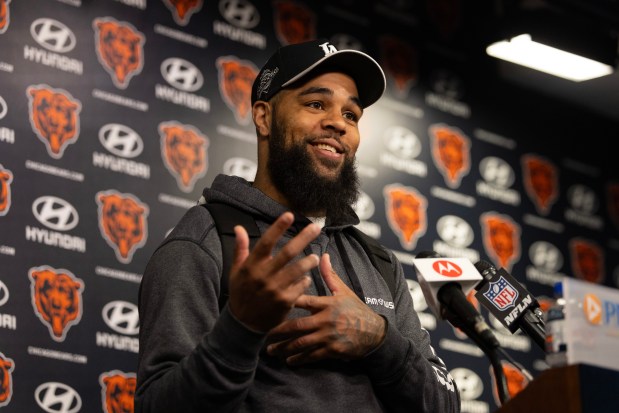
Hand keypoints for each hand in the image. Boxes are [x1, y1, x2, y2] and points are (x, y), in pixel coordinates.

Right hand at [227, 212, 320, 332]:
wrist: (243, 324)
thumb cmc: (241, 293)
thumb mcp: (236, 271)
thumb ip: (240, 249)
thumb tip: (239, 227)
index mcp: (251, 266)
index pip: (266, 242)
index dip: (278, 228)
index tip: (290, 215)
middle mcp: (264, 276)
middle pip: (287, 253)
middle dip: (304, 238)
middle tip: (316, 227)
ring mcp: (275, 289)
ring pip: (298, 270)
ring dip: (309, 262)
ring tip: (315, 257)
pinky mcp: (285, 302)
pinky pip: (301, 287)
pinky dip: (305, 281)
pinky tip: (305, 279)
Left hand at [265, 253, 386, 364]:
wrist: (374, 332)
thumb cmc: (355, 309)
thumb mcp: (344, 291)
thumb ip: (330, 275)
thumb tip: (323, 255)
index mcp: (327, 304)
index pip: (304, 301)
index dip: (287, 300)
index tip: (270, 301)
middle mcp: (326, 320)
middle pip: (297, 326)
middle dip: (278, 331)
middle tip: (263, 333)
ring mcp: (328, 337)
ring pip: (301, 343)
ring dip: (284, 348)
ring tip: (270, 350)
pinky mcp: (332, 350)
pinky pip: (312, 356)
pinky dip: (299, 359)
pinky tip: (289, 360)